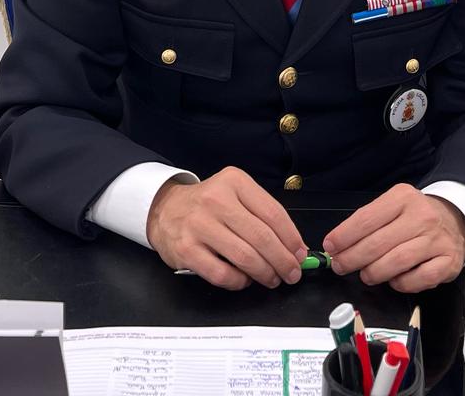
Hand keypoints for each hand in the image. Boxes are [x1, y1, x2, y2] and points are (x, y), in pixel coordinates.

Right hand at [145, 166, 308, 290]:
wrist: (164, 209)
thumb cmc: (207, 206)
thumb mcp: (235, 195)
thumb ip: (263, 216)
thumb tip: (294, 248)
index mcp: (234, 182)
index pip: (273, 213)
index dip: (292, 239)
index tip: (300, 254)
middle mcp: (216, 200)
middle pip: (262, 237)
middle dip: (283, 261)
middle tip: (292, 273)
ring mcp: (199, 225)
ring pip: (245, 257)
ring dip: (265, 273)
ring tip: (272, 279)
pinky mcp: (186, 249)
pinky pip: (222, 274)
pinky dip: (239, 282)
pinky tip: (244, 280)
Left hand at [322, 184, 464, 291]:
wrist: (454, 220)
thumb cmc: (414, 216)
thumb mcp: (392, 206)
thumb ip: (367, 222)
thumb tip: (338, 244)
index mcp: (402, 198)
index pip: (366, 219)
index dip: (344, 236)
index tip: (331, 247)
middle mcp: (421, 216)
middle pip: (378, 243)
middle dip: (353, 258)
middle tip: (341, 266)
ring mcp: (437, 240)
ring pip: (397, 262)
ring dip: (375, 273)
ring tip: (366, 275)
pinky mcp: (448, 261)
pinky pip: (419, 278)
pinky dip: (402, 283)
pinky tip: (394, 280)